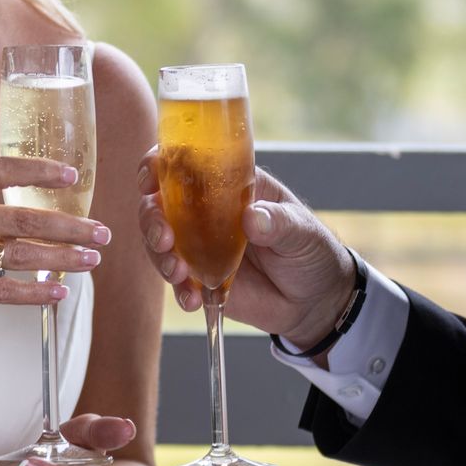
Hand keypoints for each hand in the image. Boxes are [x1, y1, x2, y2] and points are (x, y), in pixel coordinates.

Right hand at [0, 156, 112, 337]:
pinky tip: (58, 293)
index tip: (73, 176)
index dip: (38, 169)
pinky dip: (34, 293)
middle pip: (21, 217)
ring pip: (17, 255)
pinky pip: (0, 290)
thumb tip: (28, 213)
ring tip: (92, 260)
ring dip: (62, 259)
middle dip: (70, 225)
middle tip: (102, 232)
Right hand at [134, 150, 354, 349]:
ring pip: (162, 242)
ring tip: (178, 274)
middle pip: (161, 204)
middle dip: (152, 218)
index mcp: (231, 185)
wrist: (316, 300)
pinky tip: (193, 300)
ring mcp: (201, 246)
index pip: (186, 164)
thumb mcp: (303, 231)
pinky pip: (178, 281)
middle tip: (164, 239)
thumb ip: (280, 223)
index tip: (150, 180)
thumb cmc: (312, 251)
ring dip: (160, 256)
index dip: (159, 166)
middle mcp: (208, 212)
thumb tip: (252, 218)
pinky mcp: (201, 278)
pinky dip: (179, 291)